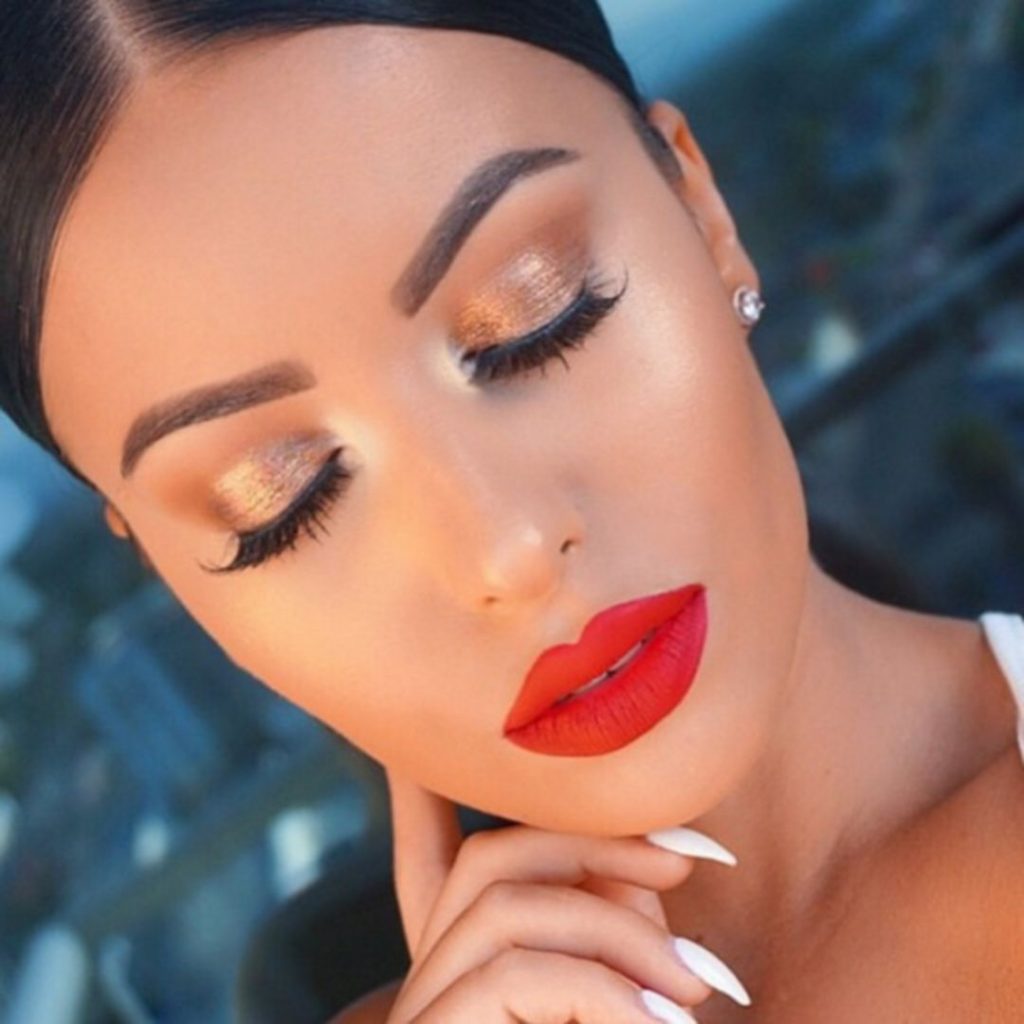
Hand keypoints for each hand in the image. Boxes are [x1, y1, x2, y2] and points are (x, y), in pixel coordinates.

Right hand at [381, 767, 748, 1022]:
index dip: (431, 792)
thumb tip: (654, 867)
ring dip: (614, 926)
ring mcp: (427, 1011)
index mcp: (467, 964)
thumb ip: (612, 941)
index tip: (466, 750)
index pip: (427, 853)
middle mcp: (430, 978)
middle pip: (490, 860)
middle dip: (593, 841)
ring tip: (698, 993)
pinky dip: (599, 990)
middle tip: (693, 861)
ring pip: (501, 905)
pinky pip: (513, 976)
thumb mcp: (607, 1003)